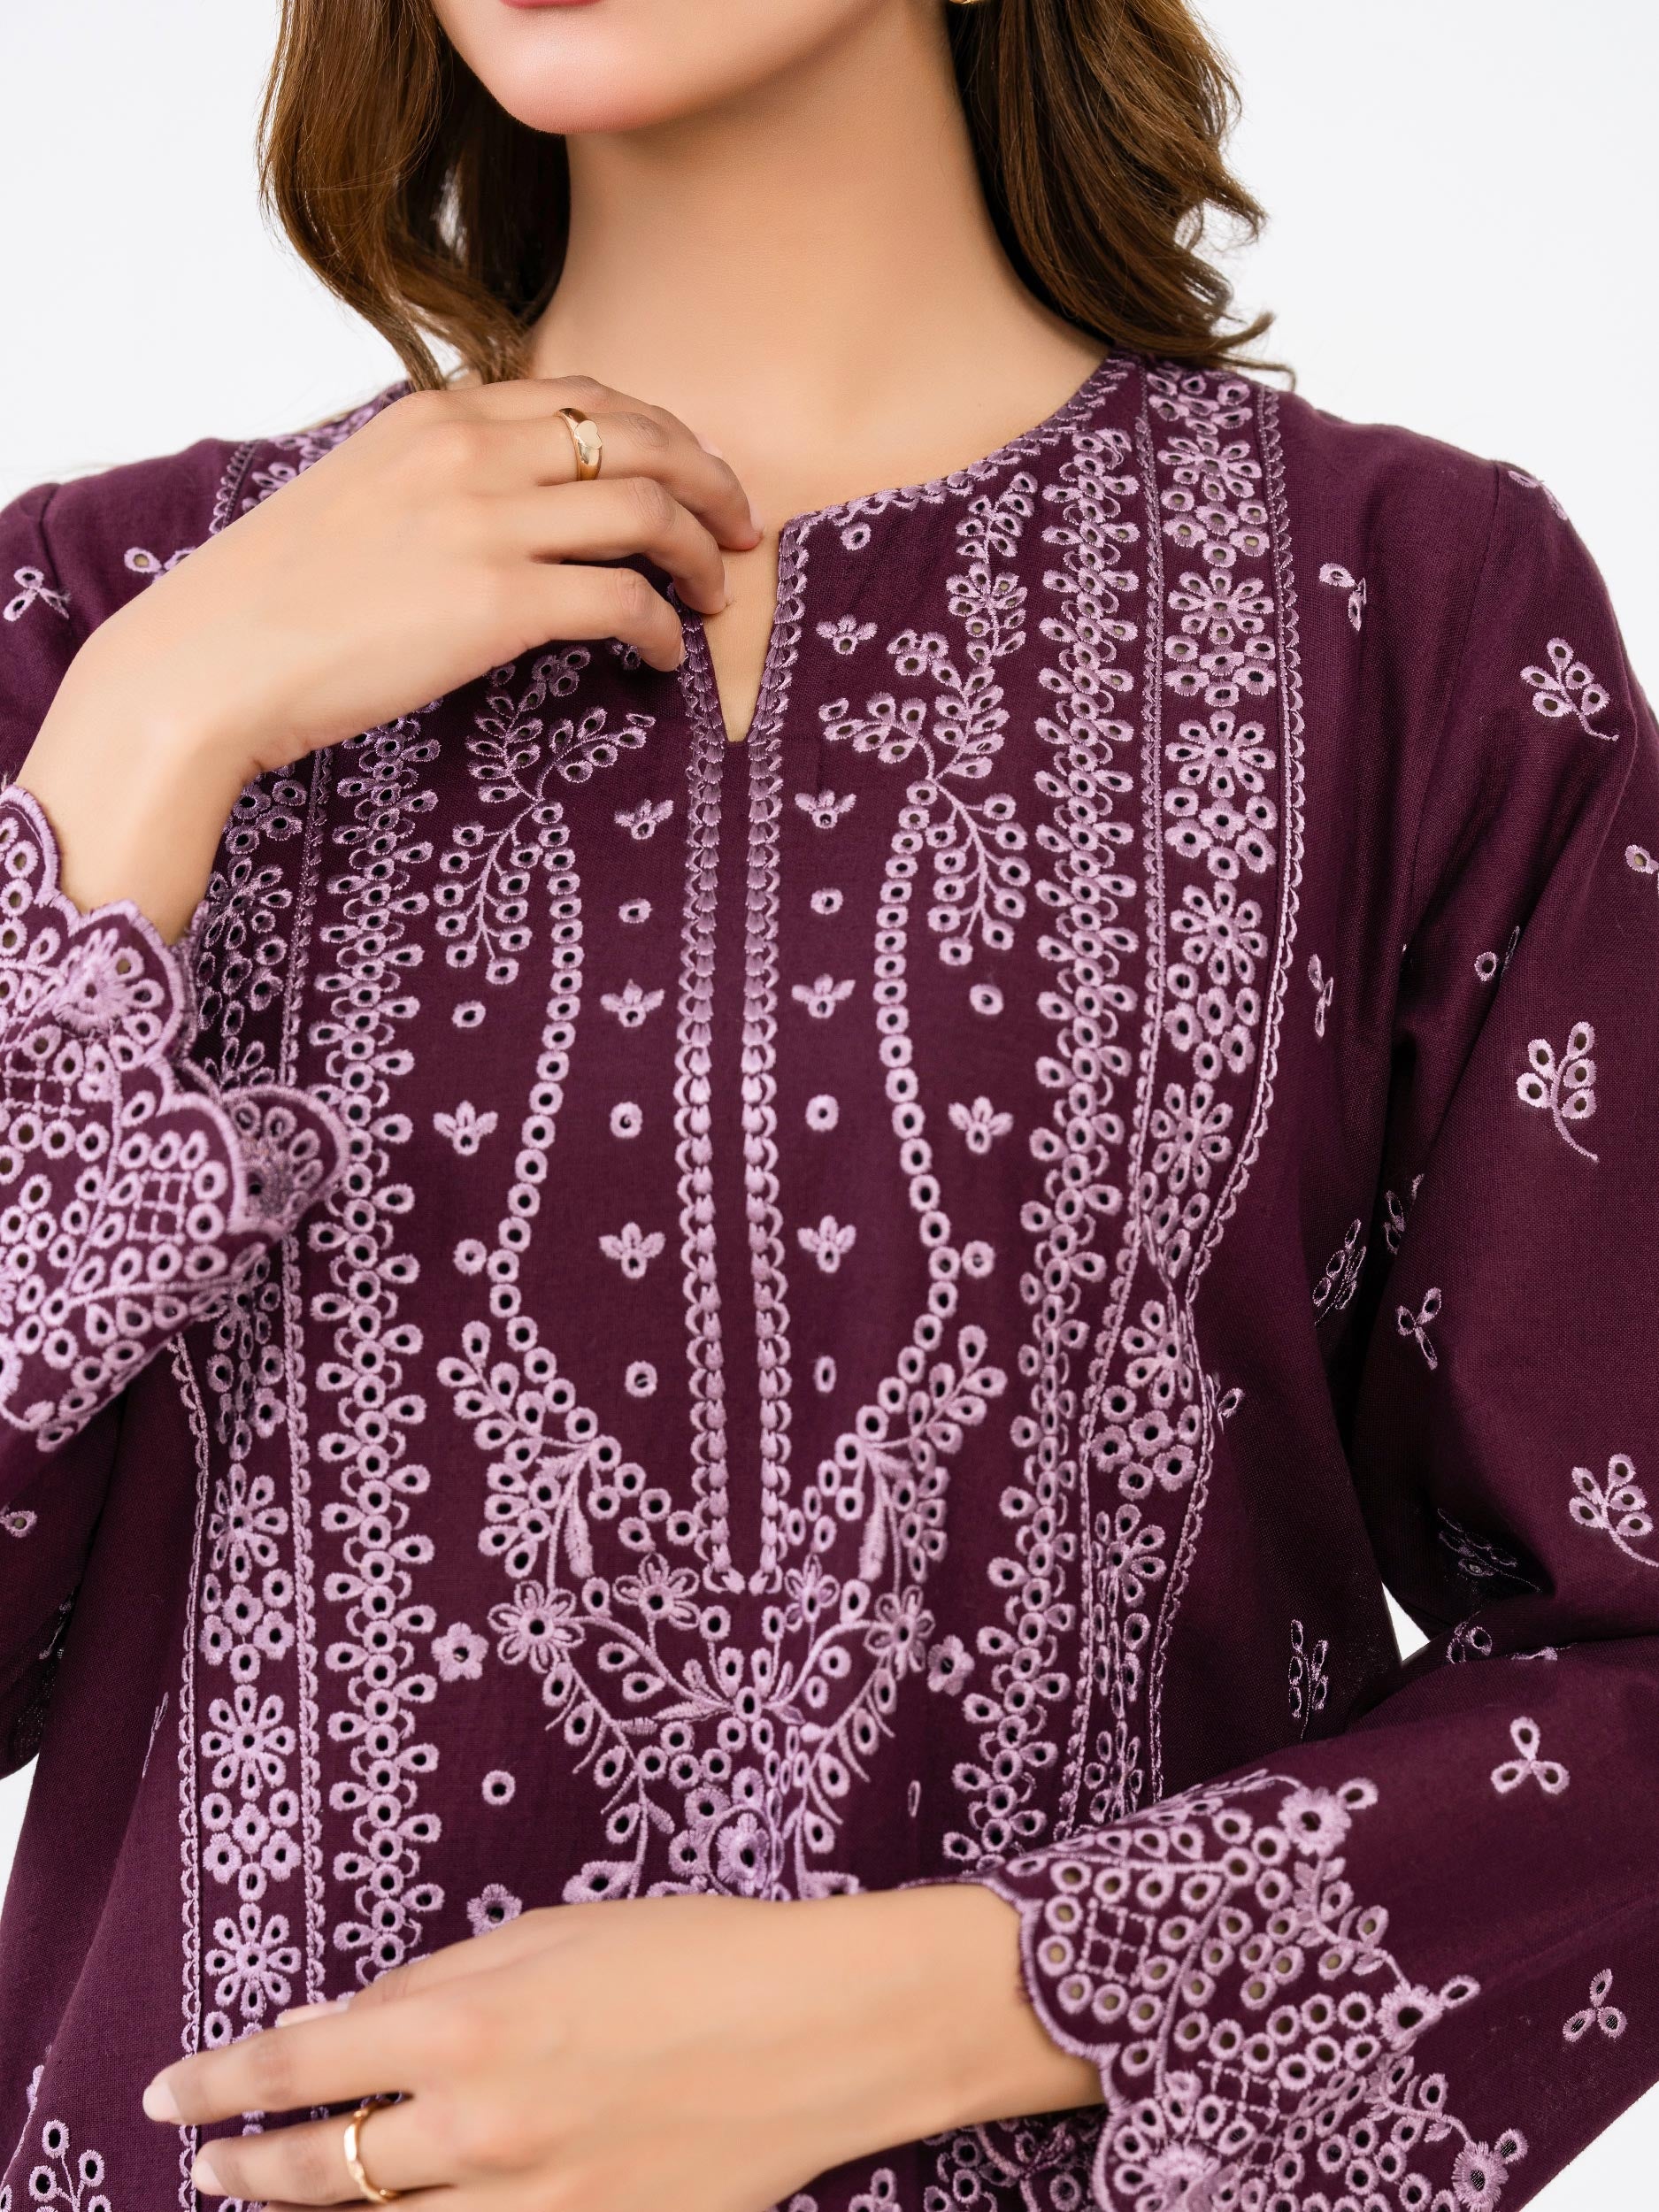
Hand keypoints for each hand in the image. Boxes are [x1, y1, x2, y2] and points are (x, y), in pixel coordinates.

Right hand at [18, 374, 760, 937]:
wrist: (215, 659)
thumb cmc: (279, 595)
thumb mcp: (361, 491)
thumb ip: (440, 474)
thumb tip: (510, 501)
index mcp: (439, 413)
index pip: (587, 398)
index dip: (664, 435)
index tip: (695, 477)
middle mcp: (471, 451)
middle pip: (643, 440)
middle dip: (712, 484)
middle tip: (742, 531)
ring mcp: (486, 525)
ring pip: (649, 514)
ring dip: (702, 556)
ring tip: (714, 597)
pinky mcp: (495, 606)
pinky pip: (622, 603)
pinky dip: (661, 630)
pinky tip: (663, 657)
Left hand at [139, 1886, 1101, 2211]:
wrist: (823, 2032)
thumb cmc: (695, 1954)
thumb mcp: (555, 1934)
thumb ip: (438, 1981)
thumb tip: (342, 2022)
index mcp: (469, 2022)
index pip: (301, 2062)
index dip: (221, 2079)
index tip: (171, 2091)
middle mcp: (479, 2124)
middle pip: (316, 2168)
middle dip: (245, 2166)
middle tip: (207, 2162)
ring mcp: (529, 2203)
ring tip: (274, 2196)